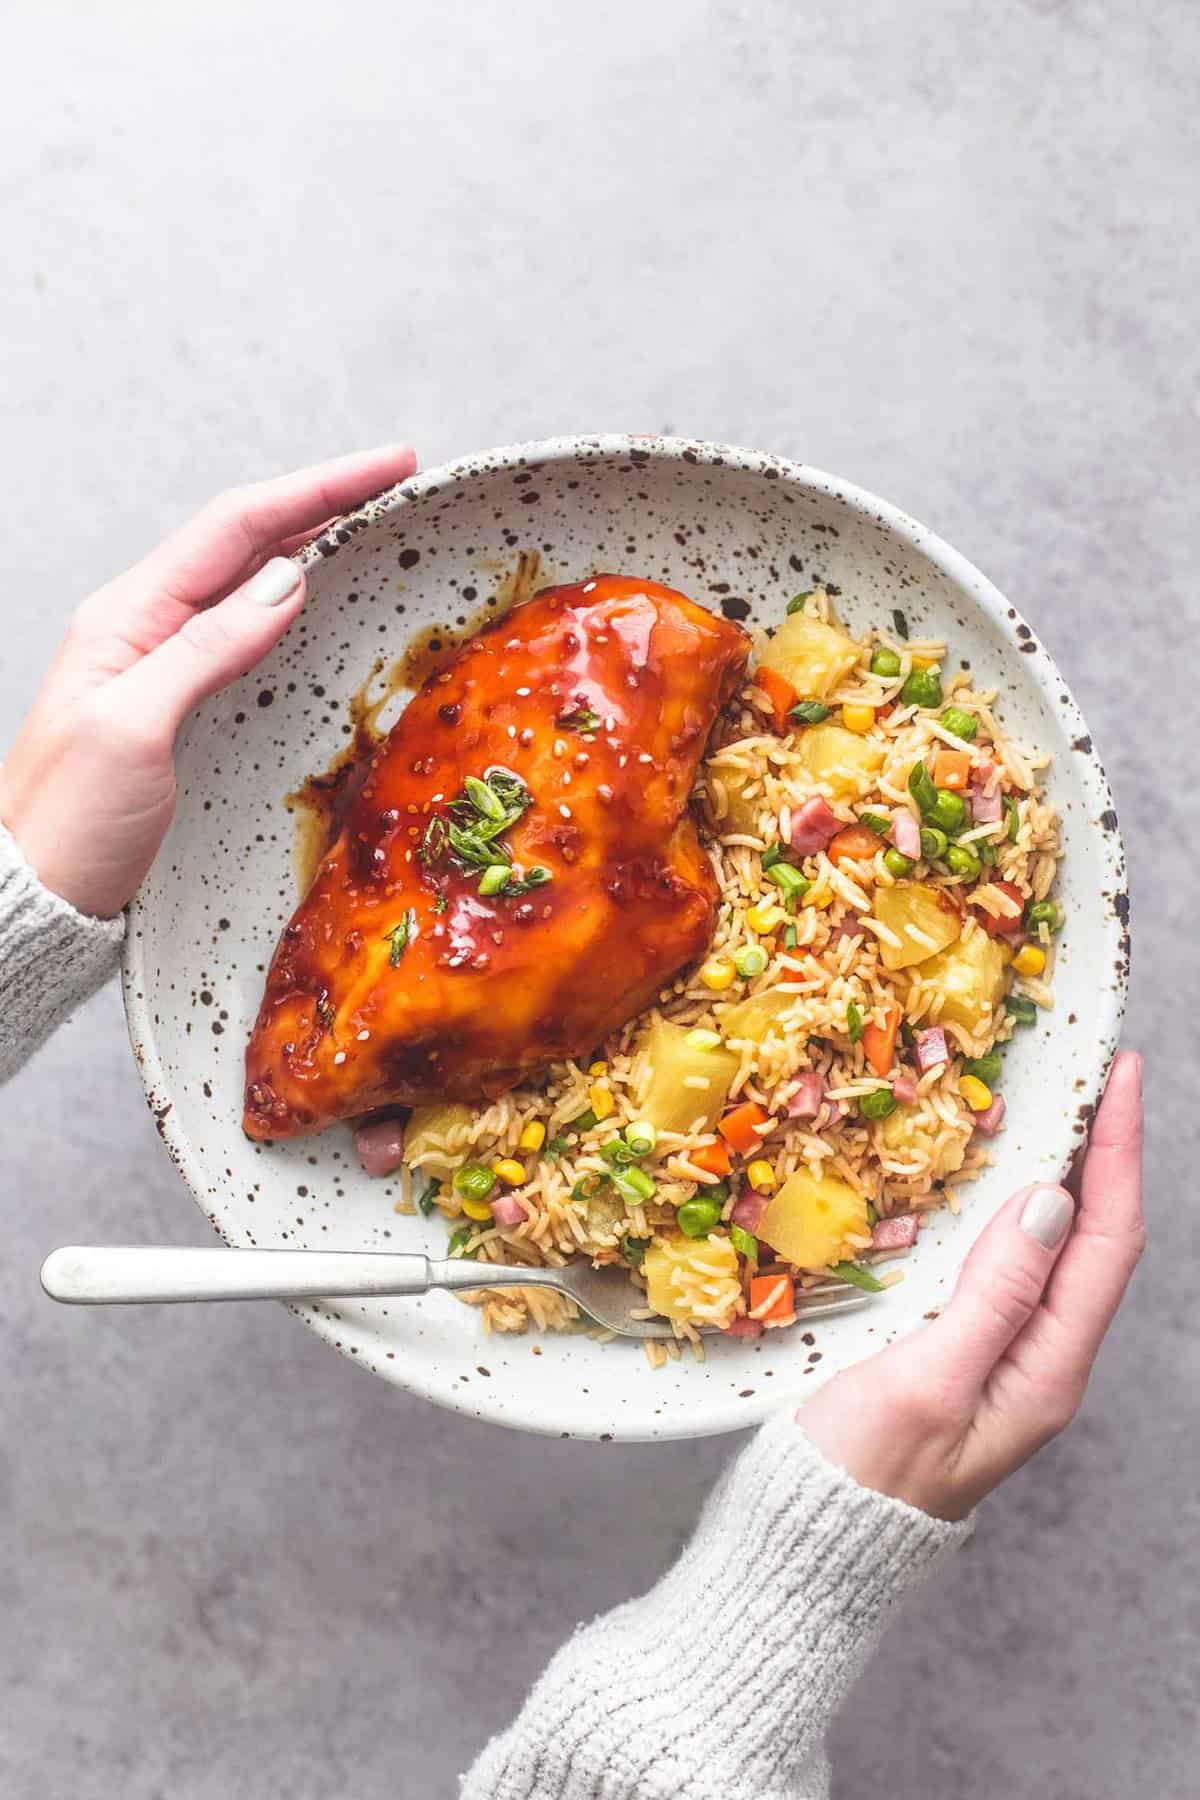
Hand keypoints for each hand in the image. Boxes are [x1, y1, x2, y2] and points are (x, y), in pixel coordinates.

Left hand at [0, 446, 416, 918]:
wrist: (33, 894)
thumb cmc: (69, 821)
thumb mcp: (135, 728)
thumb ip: (208, 649)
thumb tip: (285, 581)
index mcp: (127, 617)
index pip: (235, 527)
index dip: (316, 489)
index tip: (386, 465)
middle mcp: (143, 627)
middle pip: (244, 540)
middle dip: (321, 499)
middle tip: (395, 476)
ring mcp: (159, 664)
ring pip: (245, 579)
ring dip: (308, 539)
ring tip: (368, 517)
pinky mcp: (178, 704)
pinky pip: (241, 630)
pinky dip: (289, 599)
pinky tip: (315, 598)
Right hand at [799, 1049, 1143, 1519]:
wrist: (803, 1548)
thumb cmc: (855, 1477)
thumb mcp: (924, 1383)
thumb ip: (992, 1295)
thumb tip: (1051, 1202)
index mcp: (1045, 1371)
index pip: (1106, 1241)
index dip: (1118, 1152)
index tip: (1119, 1074)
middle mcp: (1038, 1364)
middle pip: (1091, 1242)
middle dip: (1100, 1152)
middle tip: (1090, 1073)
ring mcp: (999, 1362)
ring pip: (1048, 1252)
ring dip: (1058, 1176)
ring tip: (1050, 1108)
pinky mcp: (956, 1356)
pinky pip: (1003, 1267)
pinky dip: (1005, 1210)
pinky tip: (982, 1184)